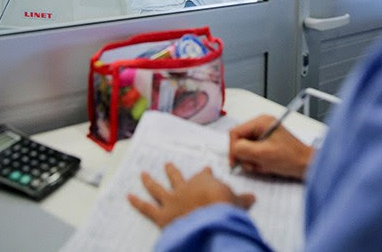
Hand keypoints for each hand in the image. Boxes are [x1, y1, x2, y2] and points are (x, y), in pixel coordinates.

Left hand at [127, 163, 254, 228]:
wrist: (211, 218)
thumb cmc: (224, 208)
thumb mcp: (237, 202)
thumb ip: (242, 200)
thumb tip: (252, 198)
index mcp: (203, 182)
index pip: (204, 176)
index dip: (205, 173)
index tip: (206, 170)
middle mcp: (186, 188)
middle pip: (177, 177)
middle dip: (172, 170)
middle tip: (168, 164)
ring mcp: (172, 200)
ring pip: (157, 188)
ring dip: (149, 181)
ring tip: (142, 174)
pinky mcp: (162, 215)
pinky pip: (147, 208)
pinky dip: (136, 202)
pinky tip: (128, 196)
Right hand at [229, 115, 313, 179]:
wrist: (307, 164)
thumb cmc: (291, 158)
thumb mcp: (262, 154)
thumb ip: (243, 149)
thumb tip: (233, 150)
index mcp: (260, 122)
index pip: (235, 132)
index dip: (232, 148)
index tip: (235, 162)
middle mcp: (261, 125)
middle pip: (240, 140)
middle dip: (245, 156)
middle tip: (254, 165)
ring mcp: (264, 133)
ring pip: (246, 148)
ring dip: (252, 160)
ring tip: (264, 166)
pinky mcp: (267, 143)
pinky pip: (254, 152)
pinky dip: (257, 161)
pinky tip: (266, 166)